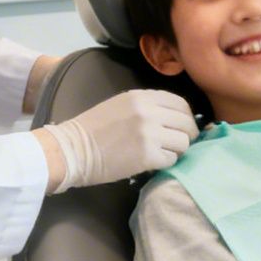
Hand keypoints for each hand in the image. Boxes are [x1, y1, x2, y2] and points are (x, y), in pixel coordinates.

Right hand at [46, 90, 197, 190]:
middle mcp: (150, 112)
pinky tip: (152, 162)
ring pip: (183, 143)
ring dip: (176, 150)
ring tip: (161, 153)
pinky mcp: (148, 156)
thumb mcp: (123, 105)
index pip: (181, 104)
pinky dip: (165, 163)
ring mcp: (150, 134)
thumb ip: (149, 107)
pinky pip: (171, 159)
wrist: (73, 150)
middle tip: (175, 144)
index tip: (181, 127)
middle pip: (186, 124)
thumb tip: (175, 119)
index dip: (186, 118)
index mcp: (143, 97)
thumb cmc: (94, 128)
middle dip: (185, 136)